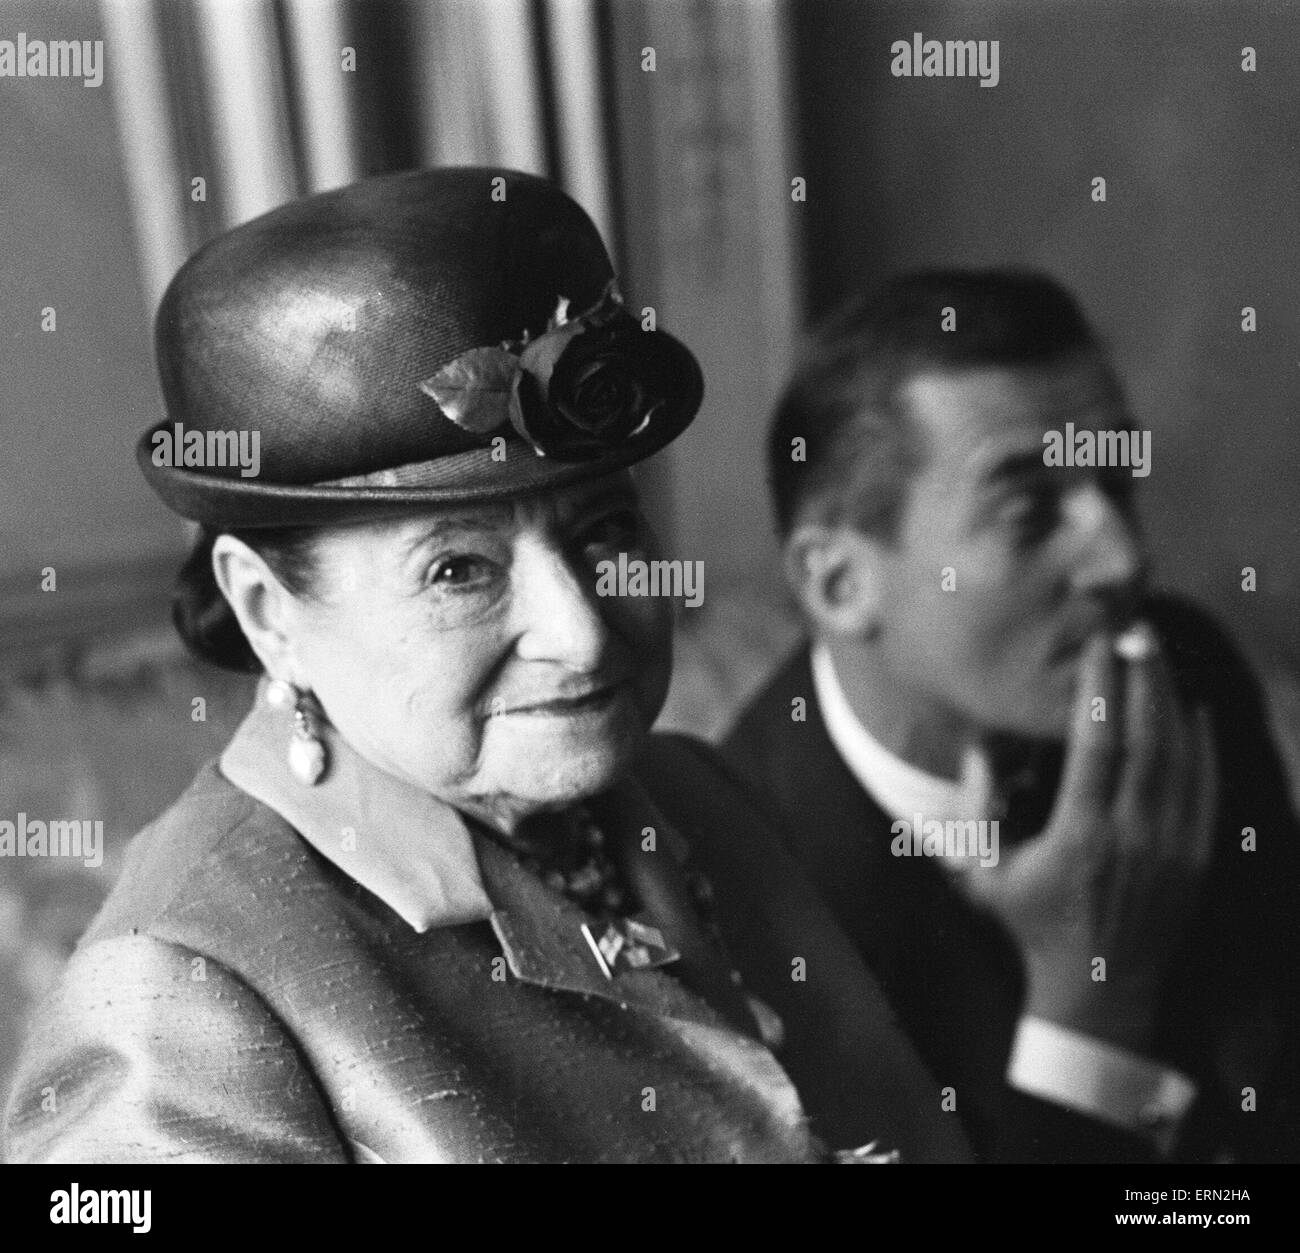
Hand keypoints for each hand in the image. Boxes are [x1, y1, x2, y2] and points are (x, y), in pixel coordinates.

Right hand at [961, 625, 1217, 1051]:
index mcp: (1081, 836)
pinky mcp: (1196, 859)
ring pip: (1182, 757)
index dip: (1101, 689)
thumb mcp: (983, 874)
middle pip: (1150, 738)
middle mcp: (1134, 836)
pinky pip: (1205, 788)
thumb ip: (976, 809)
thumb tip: (980, 746)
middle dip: (1145, 677)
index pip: (1098, 742)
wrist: (1098, 991)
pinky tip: (1192, 710)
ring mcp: (1172, 849)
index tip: (1098, 647)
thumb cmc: (1031, 925)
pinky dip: (1202, 744)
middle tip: (1136, 631)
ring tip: (1159, 657)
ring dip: (1173, 701)